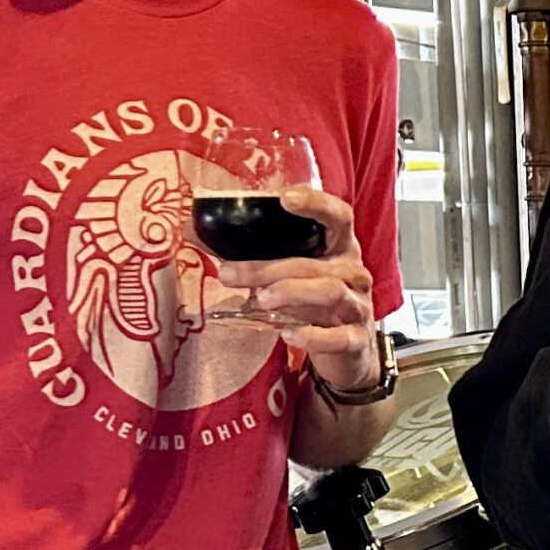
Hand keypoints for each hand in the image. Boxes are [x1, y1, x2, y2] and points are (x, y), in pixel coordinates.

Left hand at [210, 187, 378, 384]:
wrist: (345, 351)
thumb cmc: (309, 302)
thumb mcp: (283, 273)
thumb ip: (245, 252)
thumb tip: (191, 228)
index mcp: (338, 247)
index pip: (338, 216)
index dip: (315, 204)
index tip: (284, 198)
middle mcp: (353, 271)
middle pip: (317, 262)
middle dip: (270, 267)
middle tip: (228, 274)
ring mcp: (359, 305)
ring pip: (330, 291)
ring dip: (291, 293)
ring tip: (260, 300)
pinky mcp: (356, 339)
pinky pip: (339, 336)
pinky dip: (314, 336)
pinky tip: (288, 335)